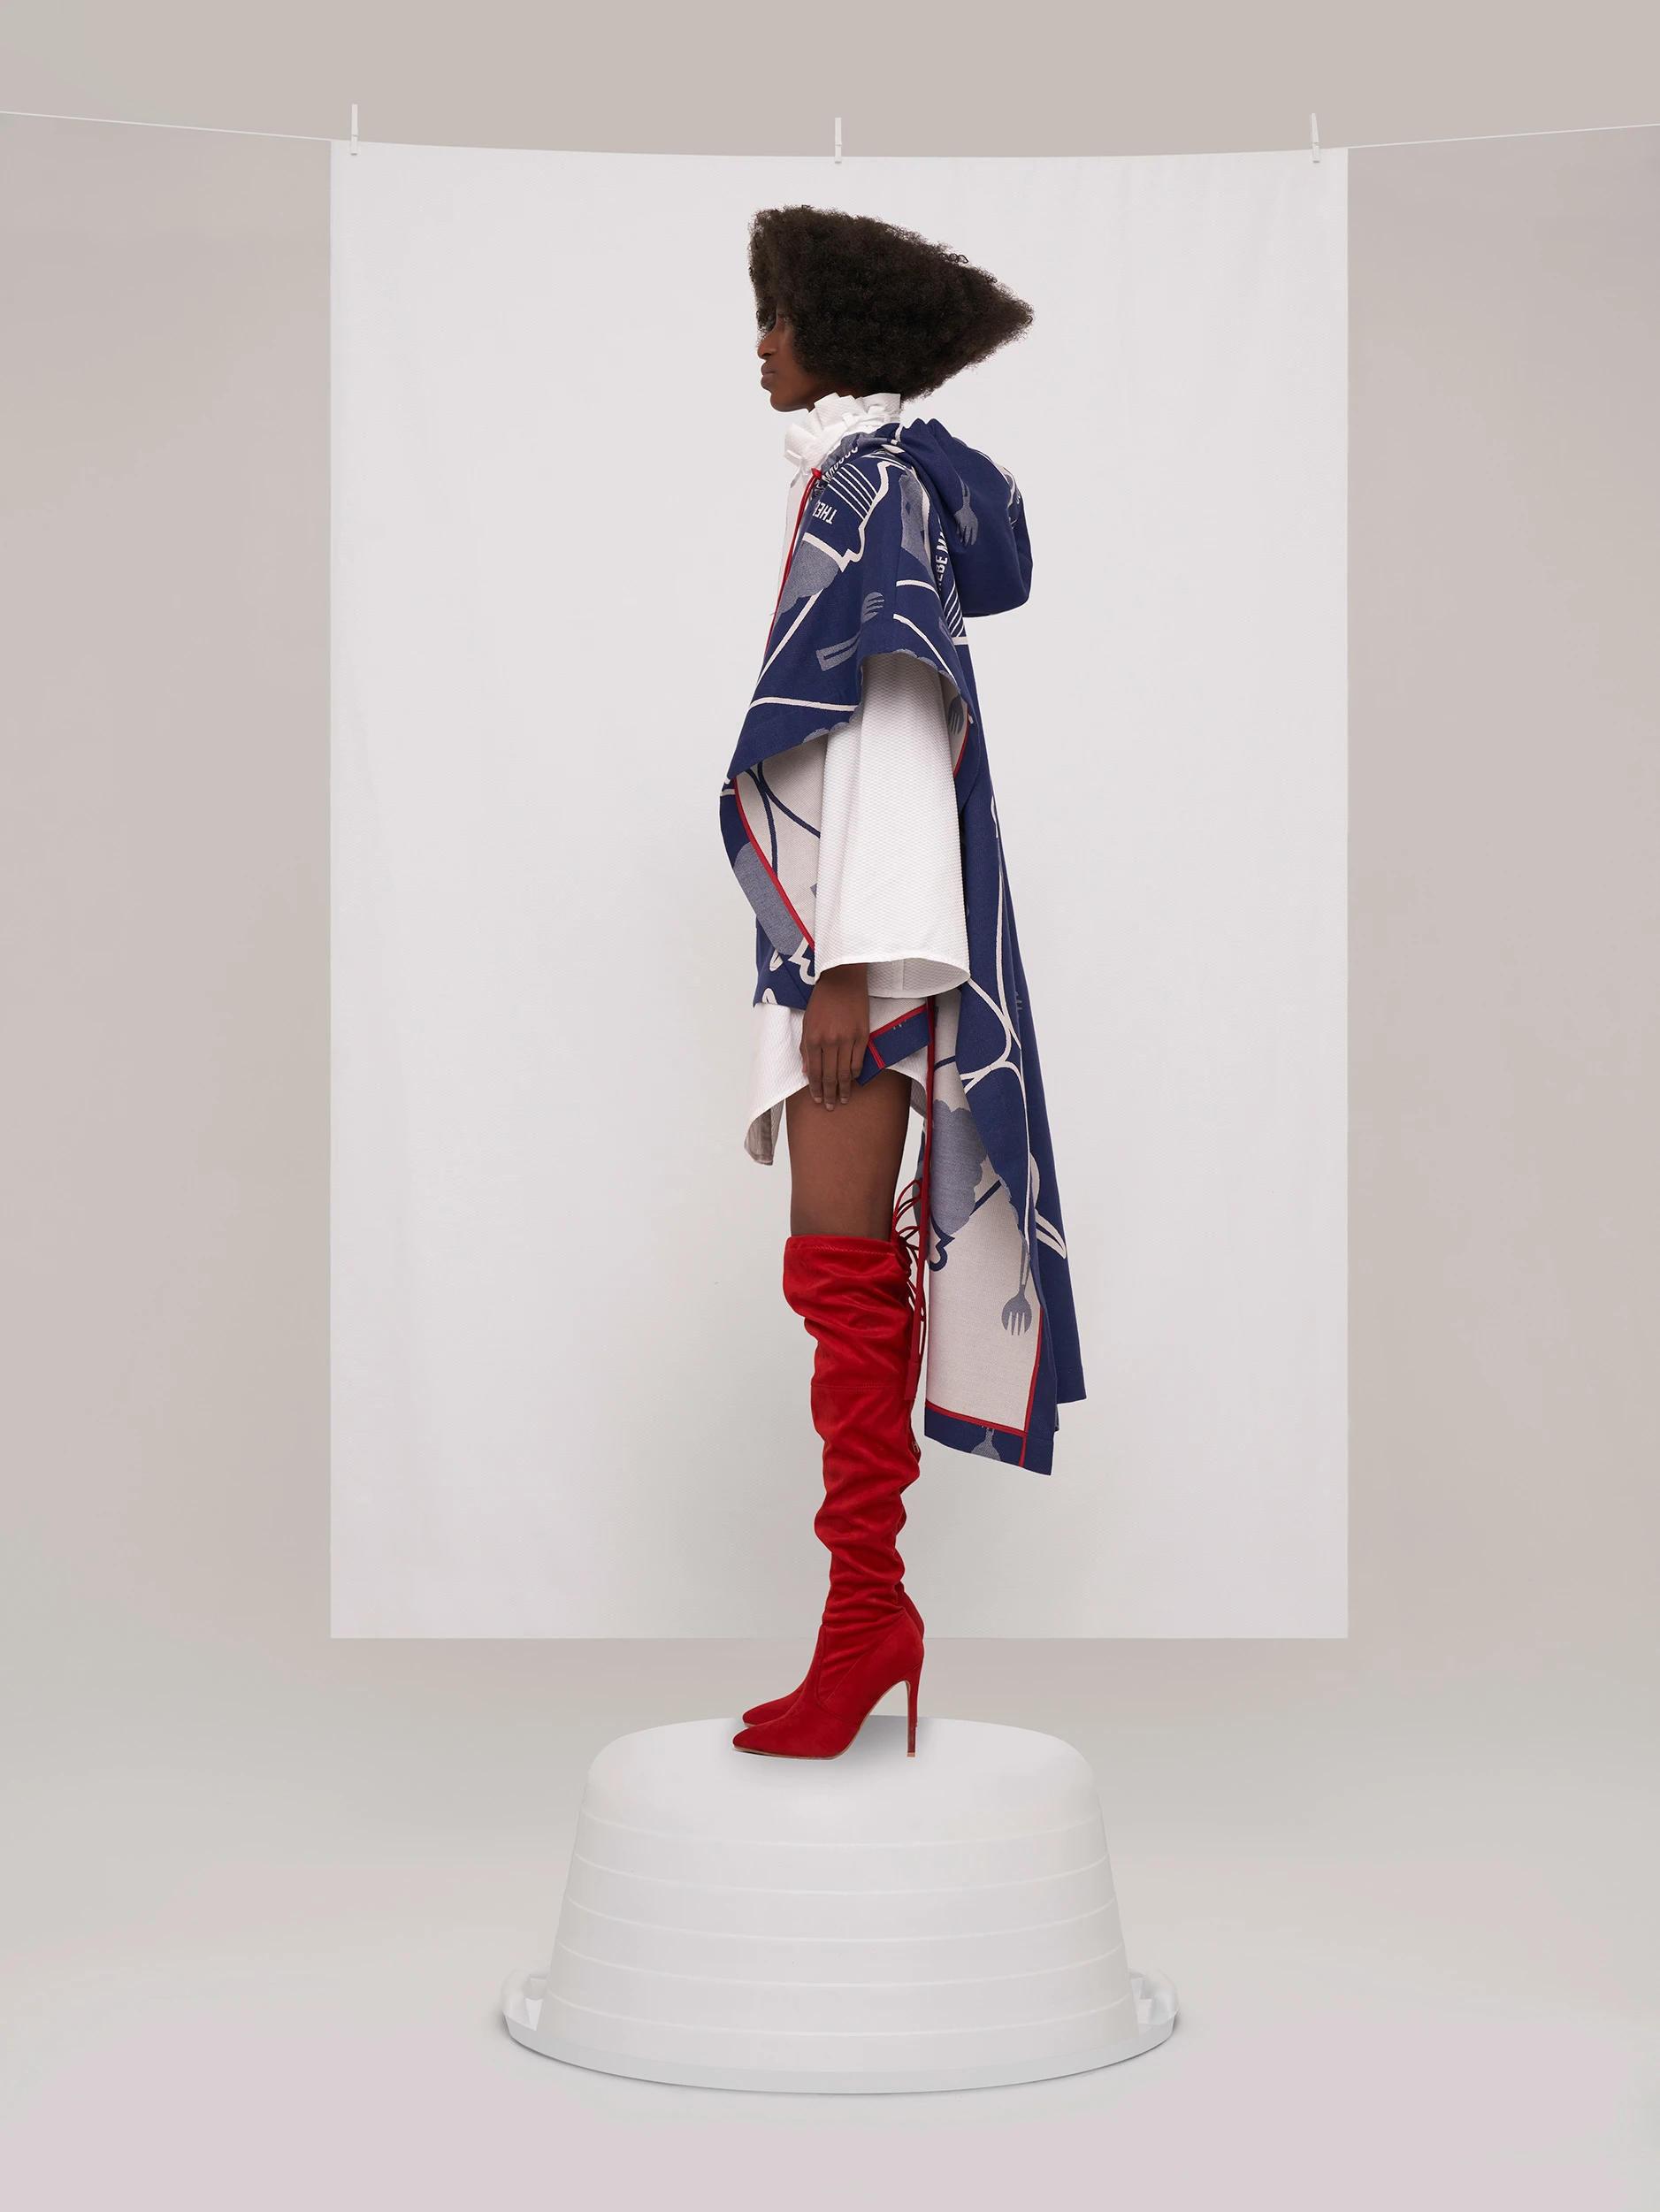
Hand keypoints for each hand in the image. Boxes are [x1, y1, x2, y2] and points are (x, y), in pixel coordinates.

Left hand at [800, 963, 868, 1109]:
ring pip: (844, 1072)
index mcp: (813, 1038)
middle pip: (829, 1076)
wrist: (842, 979)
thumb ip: (805, 1048)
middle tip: (830, 1107)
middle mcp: (829, 1041)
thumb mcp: (807, 1022)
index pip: (814, 1072)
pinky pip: (858, 1061)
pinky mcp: (862, 1035)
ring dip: (843, 1089)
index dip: (815, 1088)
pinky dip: (854, 1073)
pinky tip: (852, 1081)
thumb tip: (806, 1071)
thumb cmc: (822, 999)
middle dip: (829, 1094)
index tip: (817, 1099)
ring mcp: (847, 1039)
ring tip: (843, 1099)